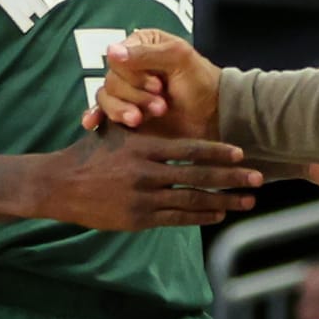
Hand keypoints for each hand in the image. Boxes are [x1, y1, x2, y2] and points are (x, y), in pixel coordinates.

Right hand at [37, 122, 259, 230]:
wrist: (60, 185)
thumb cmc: (90, 153)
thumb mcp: (115, 129)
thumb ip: (140, 119)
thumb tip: (160, 99)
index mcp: (143, 147)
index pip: (189, 149)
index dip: (218, 151)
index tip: (241, 153)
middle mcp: (146, 173)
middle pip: (198, 176)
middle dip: (232, 179)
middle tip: (258, 179)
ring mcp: (143, 198)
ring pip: (192, 200)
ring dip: (223, 201)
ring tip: (247, 201)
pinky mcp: (138, 218)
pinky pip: (177, 218)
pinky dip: (200, 216)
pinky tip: (218, 214)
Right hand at [78, 29, 220, 139]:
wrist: (213, 116)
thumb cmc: (200, 81)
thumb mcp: (178, 59)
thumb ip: (146, 55)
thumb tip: (110, 51)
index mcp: (140, 45)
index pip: (118, 58)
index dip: (134, 75)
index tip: (159, 85)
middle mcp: (129, 67)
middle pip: (111, 80)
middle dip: (135, 96)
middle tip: (161, 106)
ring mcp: (127, 91)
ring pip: (105, 97)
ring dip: (123, 110)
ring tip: (142, 120)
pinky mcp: (125, 112)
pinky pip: (101, 111)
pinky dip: (95, 116)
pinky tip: (91, 124)